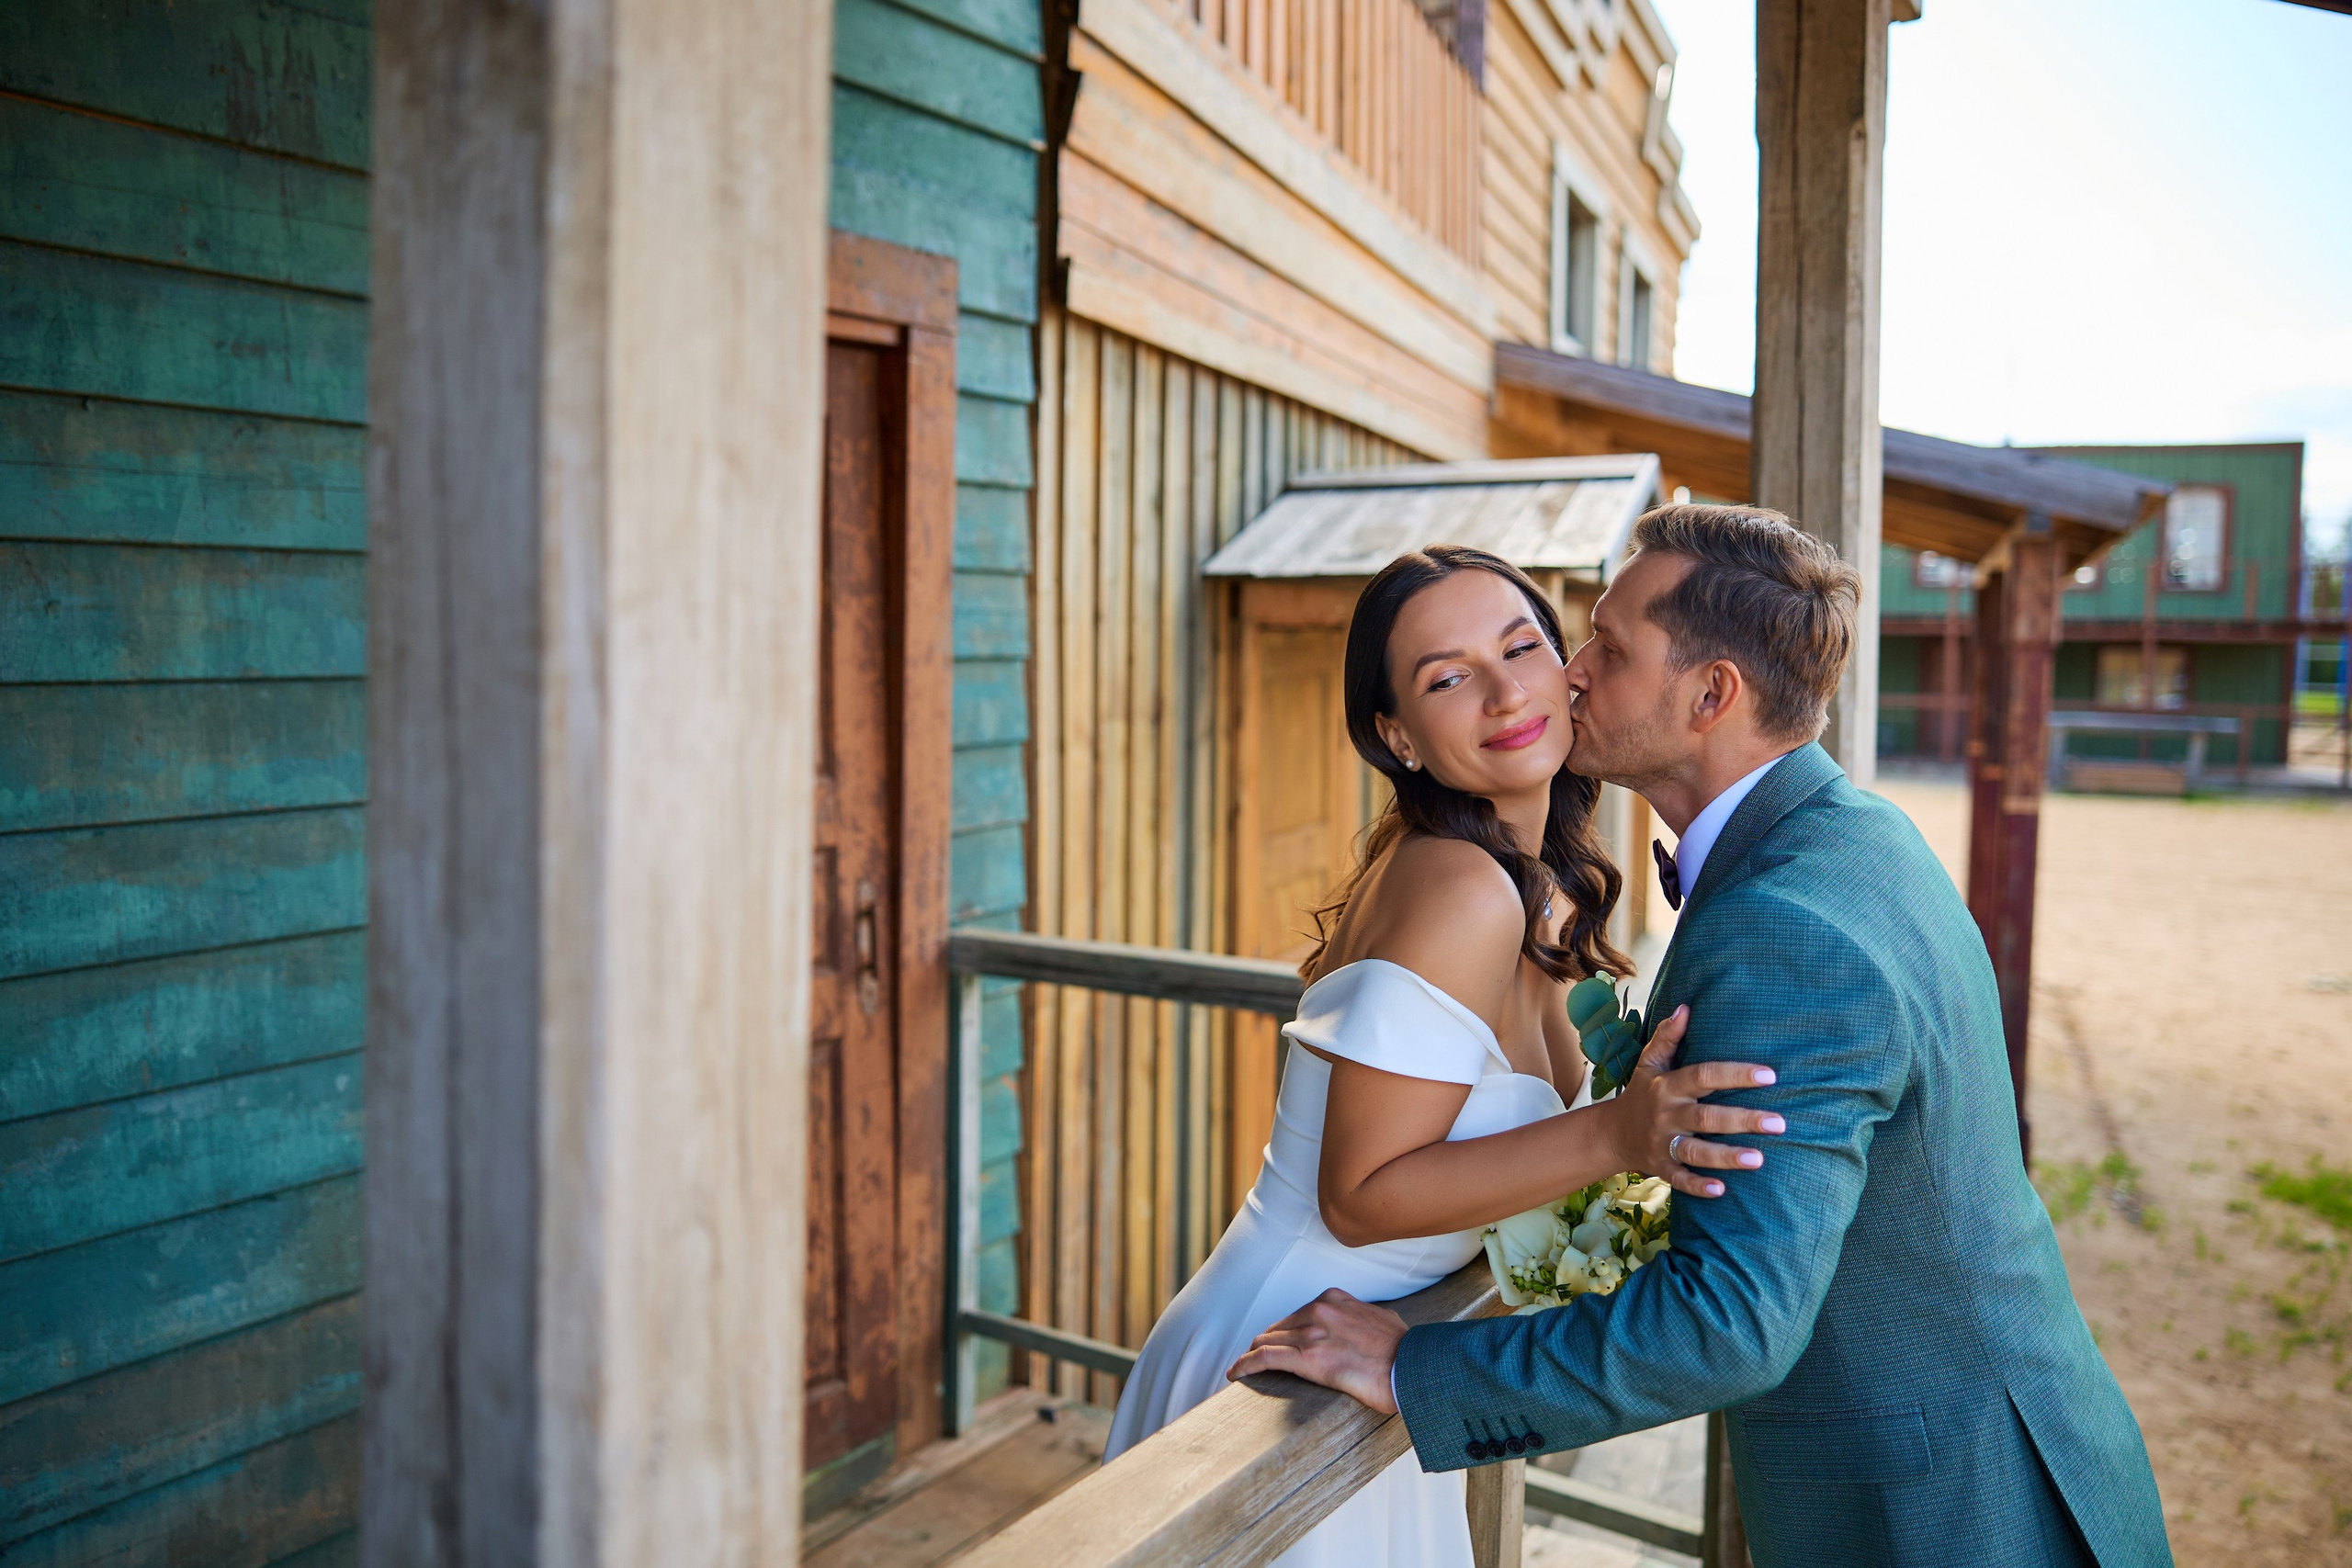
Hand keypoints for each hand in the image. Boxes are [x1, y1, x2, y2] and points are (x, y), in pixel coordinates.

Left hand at [1224, 1289, 1406, 1413]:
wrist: (1413, 1368)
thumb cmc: (1404, 1351)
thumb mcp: (1383, 1320)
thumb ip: (1365, 1318)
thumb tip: (1367, 1326)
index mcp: (1336, 1300)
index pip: (1298, 1314)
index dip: (1284, 1331)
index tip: (1279, 1342)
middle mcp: (1320, 1311)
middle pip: (1279, 1327)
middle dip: (1265, 1343)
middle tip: (1255, 1359)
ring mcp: (1312, 1333)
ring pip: (1267, 1341)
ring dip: (1251, 1354)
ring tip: (1241, 1367)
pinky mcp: (1308, 1358)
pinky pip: (1265, 1357)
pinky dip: (1245, 1364)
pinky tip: (1235, 1373)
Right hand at [1605, 1005, 1783, 1196]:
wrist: (1611, 1134)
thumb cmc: (1642, 1093)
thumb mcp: (1649, 1063)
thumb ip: (1667, 1036)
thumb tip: (1685, 1007)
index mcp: (1668, 1086)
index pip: (1704, 1076)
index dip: (1735, 1074)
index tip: (1770, 1074)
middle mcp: (1666, 1115)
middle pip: (1706, 1118)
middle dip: (1742, 1120)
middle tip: (1779, 1122)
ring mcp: (1662, 1143)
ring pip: (1695, 1151)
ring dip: (1726, 1157)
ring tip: (1759, 1159)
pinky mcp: (1660, 1168)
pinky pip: (1679, 1180)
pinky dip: (1697, 1186)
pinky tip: (1722, 1190)